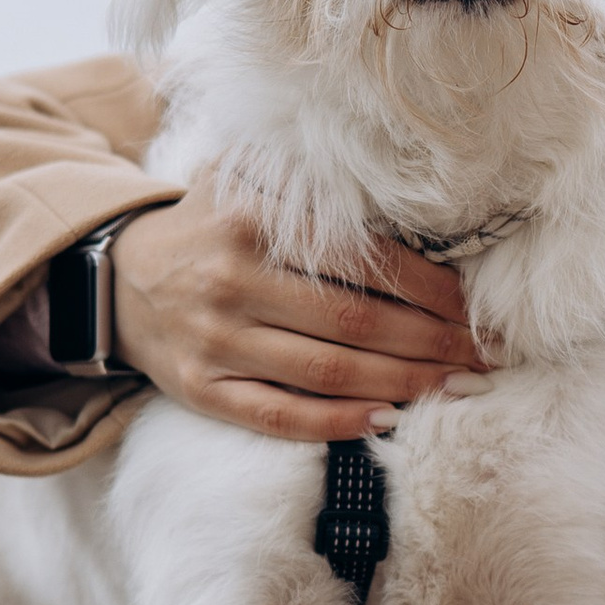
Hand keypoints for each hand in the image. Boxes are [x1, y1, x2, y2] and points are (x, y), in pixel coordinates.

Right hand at [110, 167, 486, 441]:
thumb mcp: (246, 181)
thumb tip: (411, 194)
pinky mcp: (202, 389)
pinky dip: (338, 423)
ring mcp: (216, 340)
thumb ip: (312, 184)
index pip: (364, 260)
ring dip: (404, 384)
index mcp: (253, 220)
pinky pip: (280, 415)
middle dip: (434, 342)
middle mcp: (233, 280)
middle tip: (484, 354)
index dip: (430, 289)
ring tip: (456, 387)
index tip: (475, 308)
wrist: (120, 279)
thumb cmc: (211, 228)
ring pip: (329, 372)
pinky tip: (387, 420)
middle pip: (357, 321)